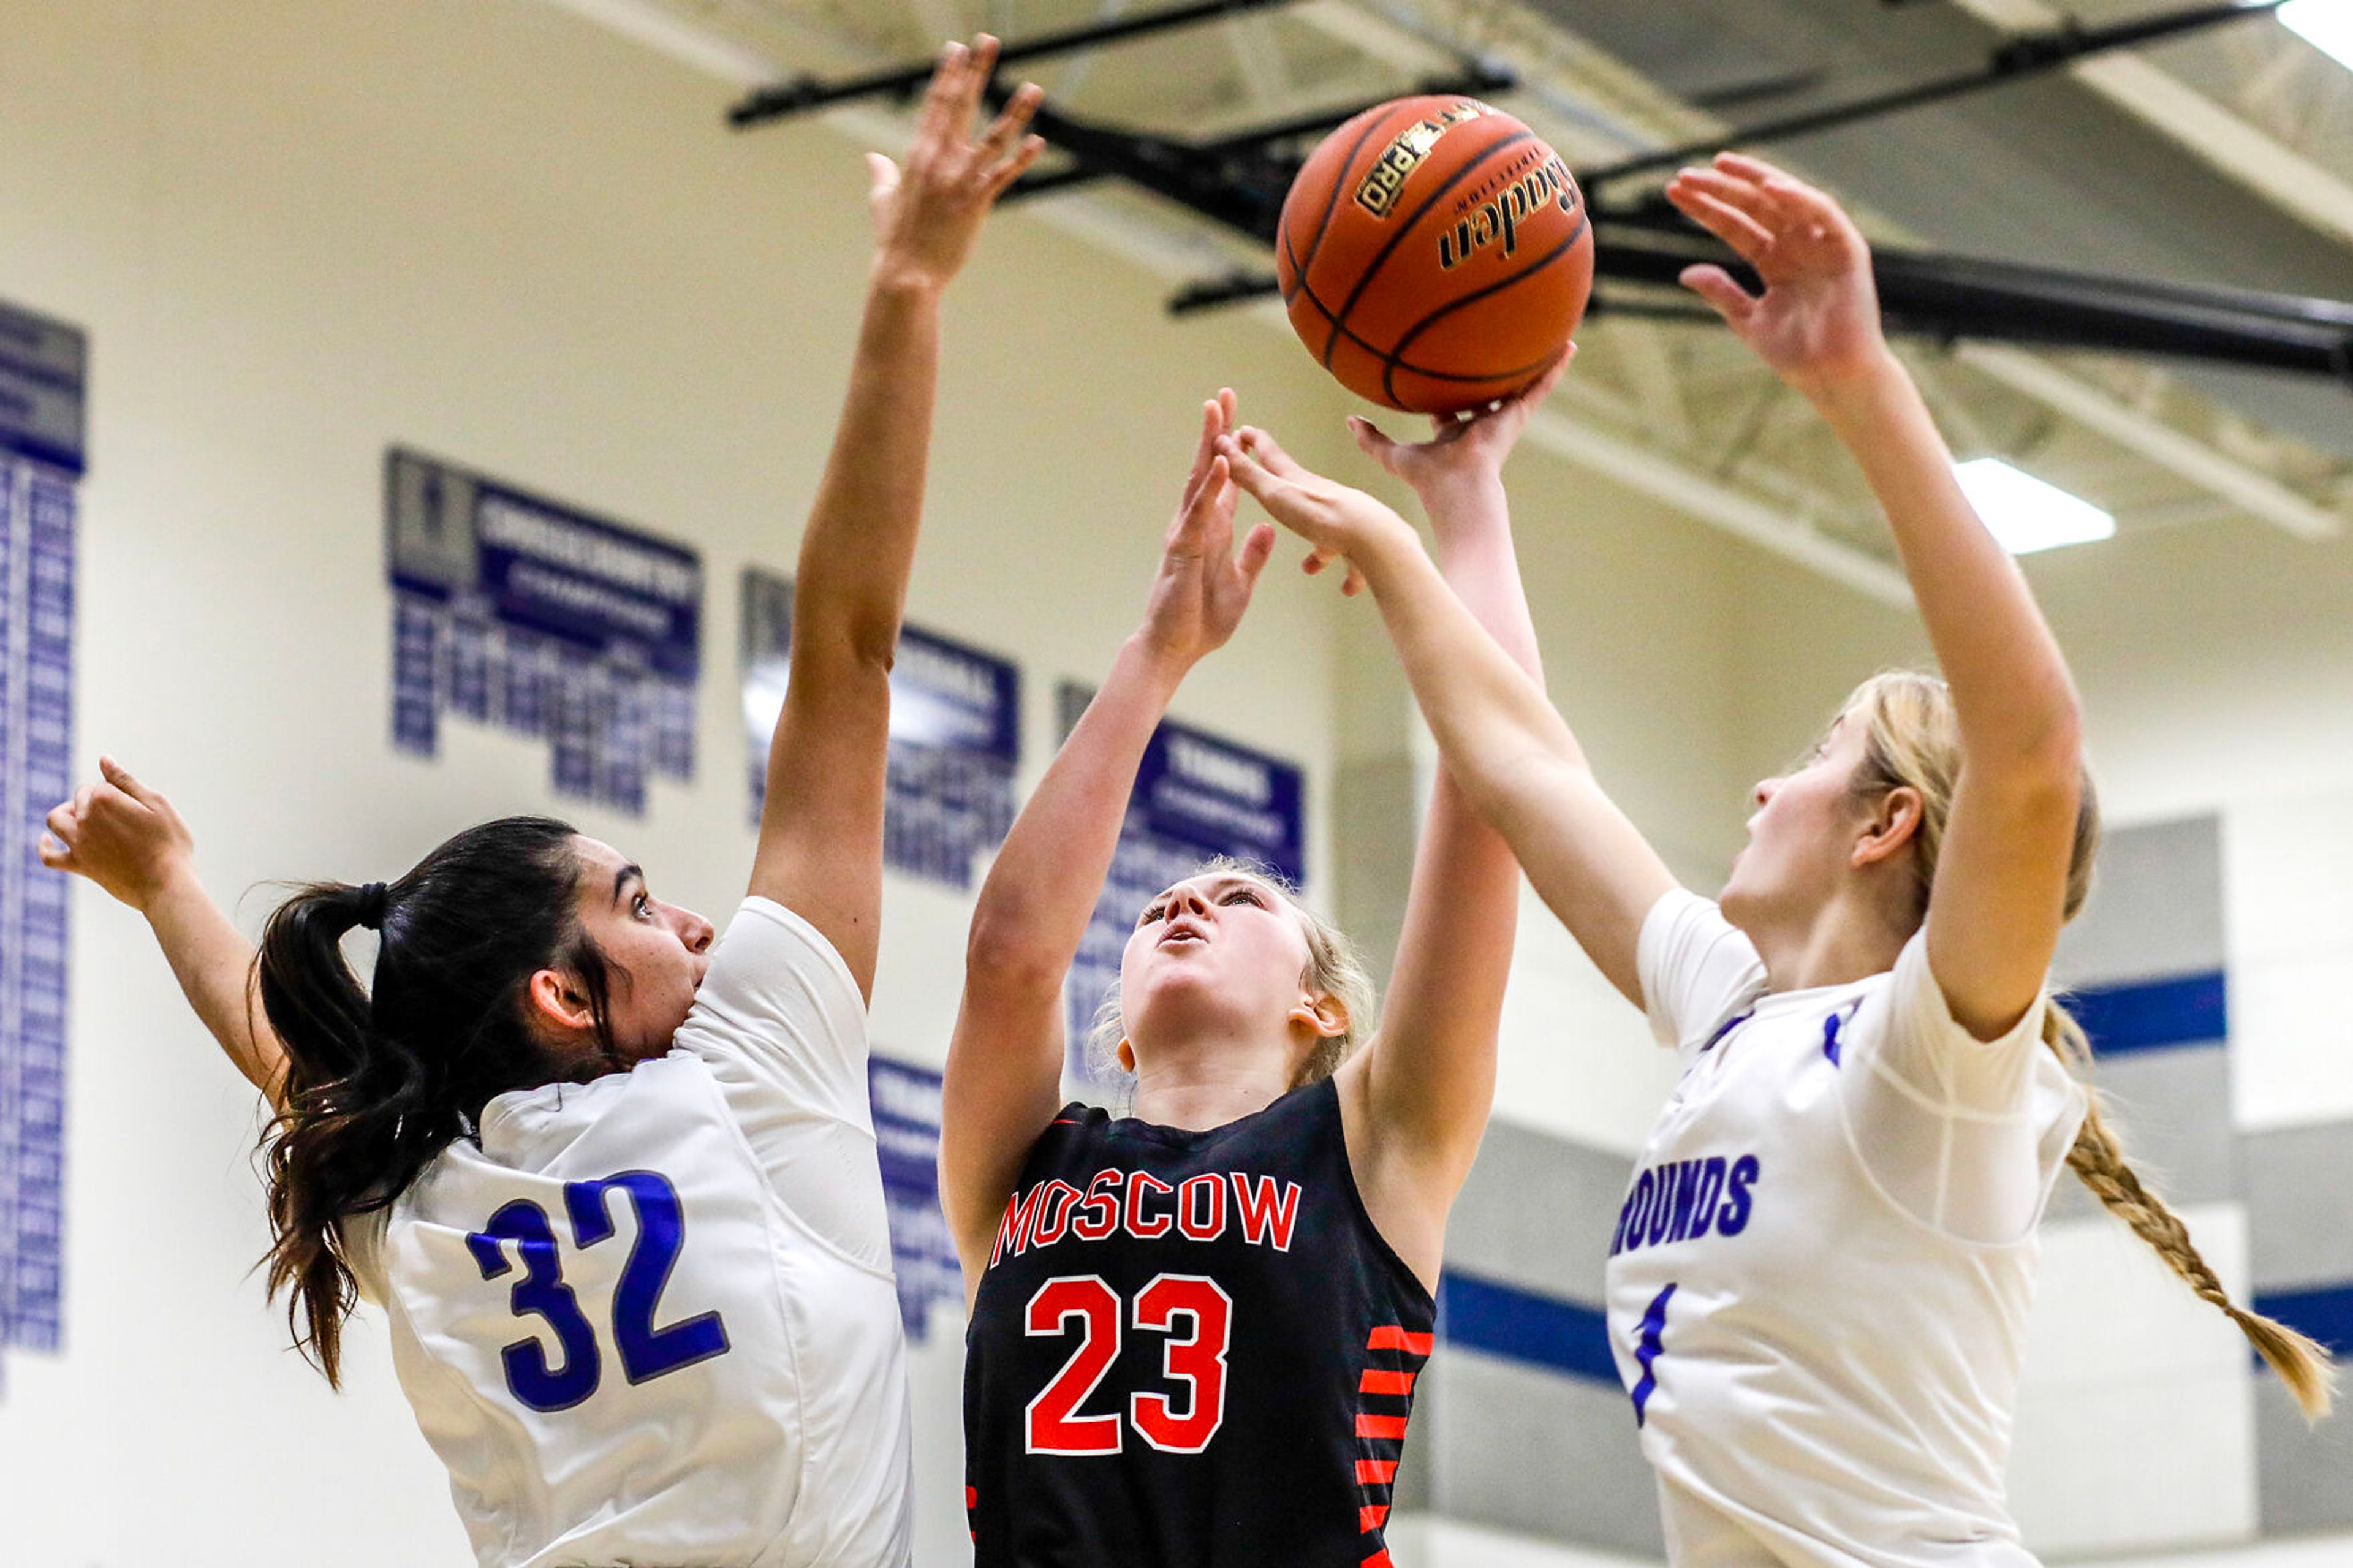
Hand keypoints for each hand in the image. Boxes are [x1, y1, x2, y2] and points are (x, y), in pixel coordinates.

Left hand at [39, 756, 195, 913]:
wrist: (166, 884)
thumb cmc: (169, 843)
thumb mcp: (157, 804)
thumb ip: (126, 781)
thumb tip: (103, 759)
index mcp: (104, 797)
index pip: (101, 785)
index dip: (120, 794)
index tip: (138, 808)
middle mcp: (85, 817)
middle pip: (80, 799)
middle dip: (96, 802)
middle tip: (123, 817)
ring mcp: (79, 842)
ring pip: (56, 820)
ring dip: (66, 814)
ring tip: (85, 819)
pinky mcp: (79, 865)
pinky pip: (49, 856)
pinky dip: (45, 846)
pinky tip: (48, 840)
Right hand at [866, 36, 1045, 291]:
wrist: (906, 274)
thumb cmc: (894, 239)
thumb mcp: (881, 200)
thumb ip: (880, 174)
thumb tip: (872, 158)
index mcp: (917, 155)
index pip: (935, 104)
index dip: (948, 74)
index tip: (958, 49)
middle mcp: (939, 161)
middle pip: (960, 106)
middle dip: (975, 72)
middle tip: (988, 41)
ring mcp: (959, 181)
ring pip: (993, 138)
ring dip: (1015, 111)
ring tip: (1034, 87)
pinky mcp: (977, 203)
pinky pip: (1004, 175)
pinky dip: (1022, 158)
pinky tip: (1039, 140)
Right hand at [1138, 390, 1275, 666]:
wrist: (1176, 648)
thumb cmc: (1203, 620)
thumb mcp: (1242, 583)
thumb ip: (1252, 554)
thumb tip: (1267, 528)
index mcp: (1215, 530)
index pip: (1228, 480)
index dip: (1235, 448)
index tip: (1242, 418)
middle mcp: (1198, 523)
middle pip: (1210, 468)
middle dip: (1218, 431)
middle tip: (1225, 394)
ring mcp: (1188, 532)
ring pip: (1199, 480)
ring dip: (1210, 445)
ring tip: (1215, 411)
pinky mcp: (1183, 548)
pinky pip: (1199, 512)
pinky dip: (1211, 487)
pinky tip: (1222, 464)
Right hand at [1217, 424, 1420, 597]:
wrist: (1372, 538)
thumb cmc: (1320, 515)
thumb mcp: (1275, 494)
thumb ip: (1248, 474)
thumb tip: (1221, 442)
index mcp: (1298, 483)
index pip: (1271, 456)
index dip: (1255, 442)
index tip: (1244, 430)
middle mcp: (1322, 499)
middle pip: (1299, 493)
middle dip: (1284, 491)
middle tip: (1273, 486)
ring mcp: (1343, 524)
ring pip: (1326, 533)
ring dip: (1317, 548)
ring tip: (1310, 564)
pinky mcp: (1359, 549)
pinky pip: (1350, 562)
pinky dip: (1347, 574)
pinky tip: (1346, 588)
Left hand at [1347, 348, 1572, 509]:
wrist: (1456, 487)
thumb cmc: (1427, 478)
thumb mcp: (1392, 456)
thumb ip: (1370, 439)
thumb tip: (1349, 420)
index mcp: (1454, 430)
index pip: (1451, 405)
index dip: (1447, 389)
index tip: (1447, 370)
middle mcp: (1480, 423)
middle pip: (1486, 391)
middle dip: (1489, 373)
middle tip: (1492, 346)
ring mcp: (1501, 418)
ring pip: (1518, 384)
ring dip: (1531, 363)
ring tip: (1544, 336)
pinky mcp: (1517, 415)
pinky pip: (1540, 386)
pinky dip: (1555, 368)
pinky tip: (1569, 347)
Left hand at [1667, 153, 1890, 397]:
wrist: (1834, 378)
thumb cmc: (1798, 355)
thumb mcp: (1748, 320)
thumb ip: (1721, 293)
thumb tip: (1685, 272)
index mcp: (1775, 261)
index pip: (1736, 225)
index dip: (1706, 207)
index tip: (1674, 191)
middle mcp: (1798, 245)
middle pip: (1754, 206)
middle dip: (1720, 188)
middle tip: (1685, 175)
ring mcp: (1822, 244)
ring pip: (1785, 199)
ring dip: (1754, 180)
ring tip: (1720, 166)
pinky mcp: (1848, 247)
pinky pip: (1823, 214)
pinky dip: (1800, 198)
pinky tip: (1770, 187)